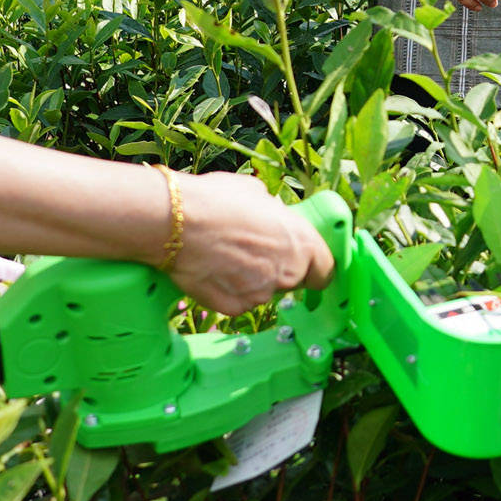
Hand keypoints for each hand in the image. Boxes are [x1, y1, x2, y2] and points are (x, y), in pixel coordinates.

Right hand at [163, 170, 337, 315]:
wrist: (175, 222)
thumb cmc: (216, 201)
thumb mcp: (256, 193)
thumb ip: (274, 213)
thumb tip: (272, 216)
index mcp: (301, 243)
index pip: (325, 269)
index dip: (315, 267)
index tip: (306, 265)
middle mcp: (287, 273)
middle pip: (293, 280)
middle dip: (277, 269)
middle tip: (252, 252)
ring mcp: (261, 294)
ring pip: (263, 291)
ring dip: (251, 279)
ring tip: (225, 256)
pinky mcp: (234, 307)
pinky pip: (238, 302)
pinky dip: (228, 290)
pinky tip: (212, 271)